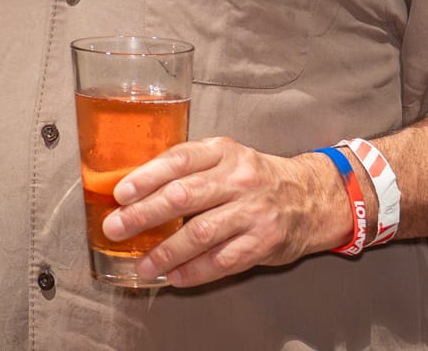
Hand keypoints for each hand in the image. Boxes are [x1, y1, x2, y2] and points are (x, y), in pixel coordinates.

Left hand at [103, 137, 344, 286]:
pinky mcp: (264, 242)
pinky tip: (173, 276)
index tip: (120, 194)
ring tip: (143, 264)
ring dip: (166, 251)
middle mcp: (238, 179)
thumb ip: (188, 167)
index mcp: (223, 151)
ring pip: (200, 233)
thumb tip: (134, 188)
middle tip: (116, 228)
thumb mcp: (225, 157)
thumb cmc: (254, 177)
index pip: (178, 160)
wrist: (310, 197)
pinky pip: (223, 260)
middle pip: (183, 197)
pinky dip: (194, 271)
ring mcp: (253, 211)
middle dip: (144, 215)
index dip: (146, 177)